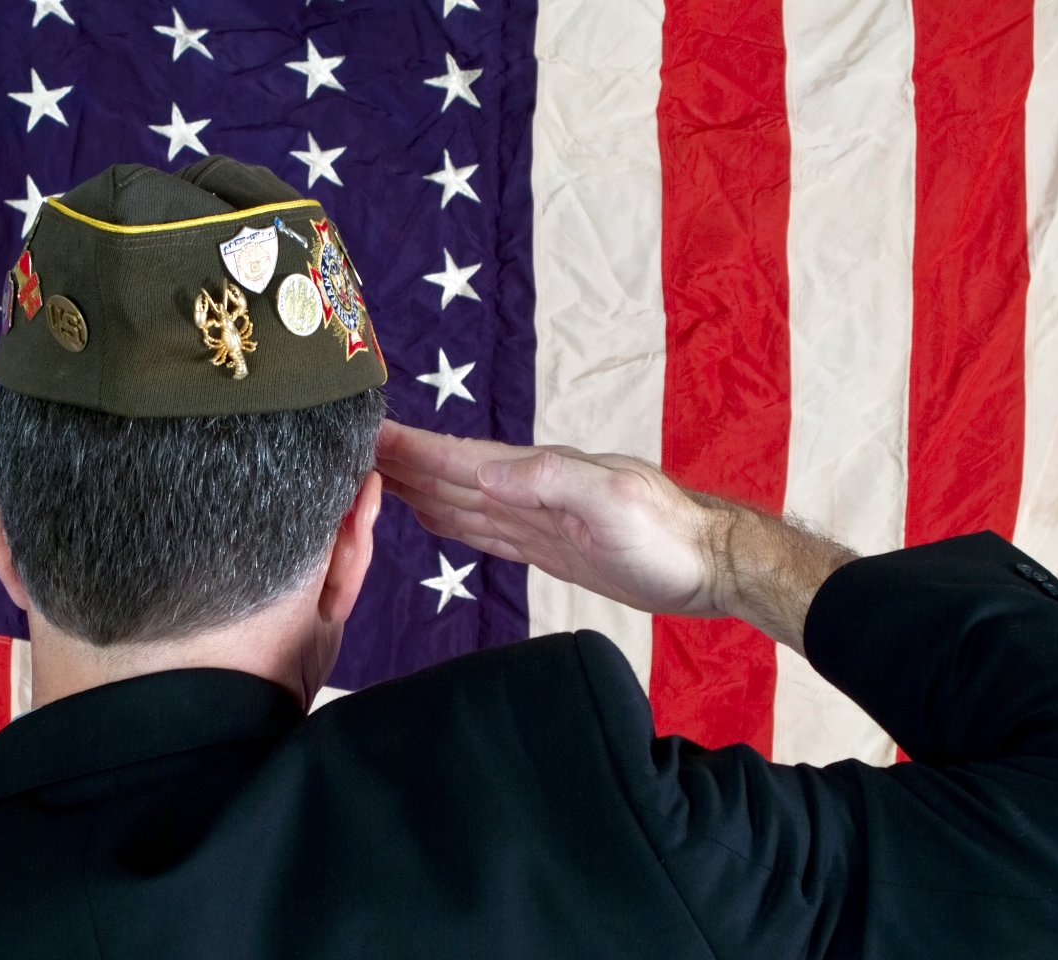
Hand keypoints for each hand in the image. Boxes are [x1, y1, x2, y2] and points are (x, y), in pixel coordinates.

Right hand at [375, 420, 733, 618]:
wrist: (708, 566)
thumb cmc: (668, 533)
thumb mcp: (612, 500)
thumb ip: (548, 481)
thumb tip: (480, 471)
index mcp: (539, 472)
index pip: (462, 456)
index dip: (414, 445)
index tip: (368, 429)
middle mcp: (530, 489)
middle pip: (452, 473)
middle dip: (402, 460)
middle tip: (348, 448)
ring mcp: (536, 519)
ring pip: (462, 499)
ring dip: (418, 486)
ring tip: (374, 474)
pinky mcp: (546, 548)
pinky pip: (485, 529)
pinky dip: (452, 518)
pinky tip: (431, 511)